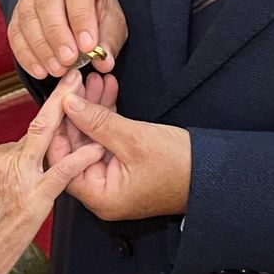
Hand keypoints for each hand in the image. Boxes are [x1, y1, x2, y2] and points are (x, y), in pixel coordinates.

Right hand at [8, 0, 128, 78]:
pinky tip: (40, 71)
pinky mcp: (16, 13)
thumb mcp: (112, 22)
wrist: (75, 7)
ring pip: (28, 17)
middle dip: (58, 34)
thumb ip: (109, 41)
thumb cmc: (96, 12)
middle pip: (47, 1)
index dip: (81, 18)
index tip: (87, 46)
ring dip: (41, 48)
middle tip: (69, 60)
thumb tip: (104, 62)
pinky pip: (15, 33)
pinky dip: (26, 55)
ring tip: (57, 70)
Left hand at [53, 90, 190, 221]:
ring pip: (91, 139)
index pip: (61, 160)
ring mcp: (112, 179)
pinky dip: (107, 117)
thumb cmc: (179, 166)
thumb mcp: (134, 139)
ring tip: (98, 79)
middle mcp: (100, 192)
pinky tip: (108, 91)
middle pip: (75, 147)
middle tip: (81, 81)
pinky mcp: (123, 167)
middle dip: (79, 111)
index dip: (58, 126)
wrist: (215, 175)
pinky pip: (107, 140)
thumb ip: (97, 121)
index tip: (61, 97)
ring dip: (94, 109)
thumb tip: (68, 103)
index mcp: (99, 195)